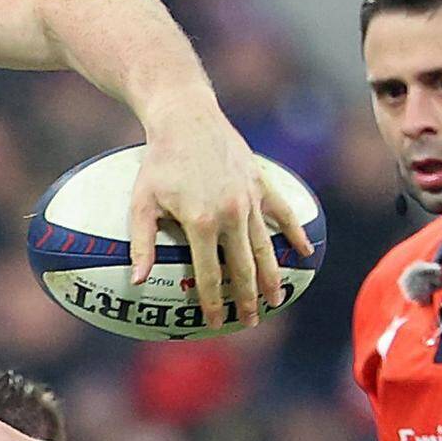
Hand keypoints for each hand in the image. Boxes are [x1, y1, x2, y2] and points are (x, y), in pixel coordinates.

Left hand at [130, 111, 279, 329]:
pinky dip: (295, 234)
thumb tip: (136, 281)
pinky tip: (304, 253)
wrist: (186, 117)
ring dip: (272, 277)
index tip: (212, 323)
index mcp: (202, 223)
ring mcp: (250, 199)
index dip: (212, 302)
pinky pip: (283, 214)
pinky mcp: (261, 183)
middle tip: (250, 323)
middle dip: (247, 300)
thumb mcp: (141, 202)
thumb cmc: (158, 161)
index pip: (210, 275)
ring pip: (266, 247)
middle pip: (244, 268)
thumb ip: (142, 243)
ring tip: (275, 300)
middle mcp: (231, 214)